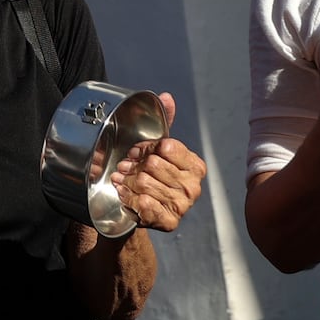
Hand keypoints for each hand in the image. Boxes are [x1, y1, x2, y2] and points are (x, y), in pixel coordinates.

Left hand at [108, 94, 206, 230]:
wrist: (140, 209)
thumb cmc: (151, 176)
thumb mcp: (156, 148)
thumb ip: (164, 121)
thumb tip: (166, 97)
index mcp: (195, 165)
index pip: (165, 147)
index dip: (145, 148)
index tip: (137, 153)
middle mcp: (194, 186)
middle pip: (153, 165)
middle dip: (133, 165)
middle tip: (126, 168)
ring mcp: (183, 206)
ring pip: (144, 183)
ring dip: (127, 181)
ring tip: (124, 180)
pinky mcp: (169, 222)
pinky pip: (144, 204)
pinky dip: (129, 197)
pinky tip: (126, 194)